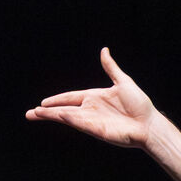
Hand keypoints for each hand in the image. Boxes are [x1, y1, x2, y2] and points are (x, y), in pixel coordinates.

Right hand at [26, 48, 157, 147]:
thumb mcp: (123, 81)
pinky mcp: (97, 130)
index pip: (71, 98)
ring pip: (67, 117)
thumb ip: (110, 67)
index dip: (57, 100)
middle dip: (47, 112)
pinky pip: (80, 122)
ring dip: (51, 116)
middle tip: (31, 114)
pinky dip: (69, 118)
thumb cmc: (140, 105)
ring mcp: (93, 121)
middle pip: (64, 110)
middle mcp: (91, 110)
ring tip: (35, 115)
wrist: (149, 123)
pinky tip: (58, 115)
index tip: (43, 103)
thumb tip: (104, 50)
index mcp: (95, 98)